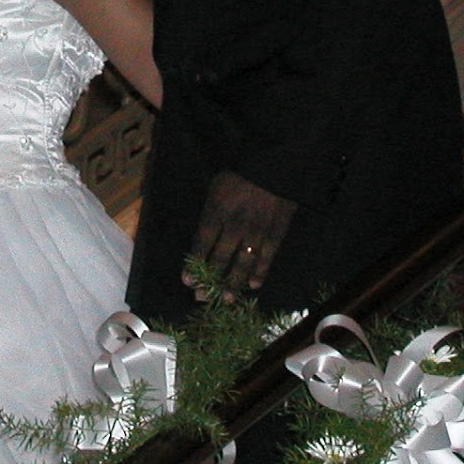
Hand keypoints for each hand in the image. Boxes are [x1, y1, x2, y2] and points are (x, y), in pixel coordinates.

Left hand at [184, 170, 296, 302]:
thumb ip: (210, 213)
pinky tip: (253, 285)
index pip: (202, 244)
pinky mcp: (276, 232)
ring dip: (233, 284)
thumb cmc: (240, 174)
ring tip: (226, 299)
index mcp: (216, 211)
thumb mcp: (216, 188)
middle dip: (209, 280)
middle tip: (202, 298)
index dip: (194, 265)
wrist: (274, 164)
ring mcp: (256, 231)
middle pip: (220, 259)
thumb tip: (204, 240)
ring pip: (242, 263)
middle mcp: (234, 225)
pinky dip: (260, 272)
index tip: (187, 282)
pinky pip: (266, 257)